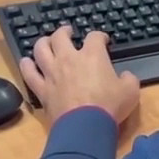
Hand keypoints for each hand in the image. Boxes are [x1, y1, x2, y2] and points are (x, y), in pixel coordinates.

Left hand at [20, 27, 139, 125]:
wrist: (85, 128)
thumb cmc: (109, 106)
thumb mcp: (131, 91)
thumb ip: (128, 79)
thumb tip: (125, 76)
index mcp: (92, 56)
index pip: (95, 37)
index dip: (100, 36)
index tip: (103, 40)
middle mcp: (69, 59)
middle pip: (60, 36)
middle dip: (64, 31)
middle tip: (68, 32)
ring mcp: (52, 73)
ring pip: (40, 49)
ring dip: (43, 42)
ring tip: (46, 42)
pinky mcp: (42, 89)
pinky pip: (29, 74)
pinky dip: (27, 66)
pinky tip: (27, 62)